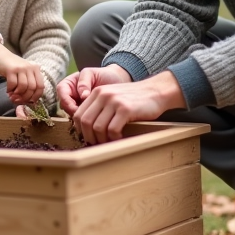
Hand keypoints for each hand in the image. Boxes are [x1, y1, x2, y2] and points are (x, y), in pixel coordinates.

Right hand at [0, 42, 44, 104]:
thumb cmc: (12, 67)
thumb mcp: (24, 72)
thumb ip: (28, 83)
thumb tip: (31, 101)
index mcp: (35, 69)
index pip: (40, 86)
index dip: (36, 96)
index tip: (30, 102)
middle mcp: (30, 67)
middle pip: (32, 87)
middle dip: (25, 97)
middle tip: (18, 100)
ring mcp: (21, 68)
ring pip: (23, 86)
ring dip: (17, 94)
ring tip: (12, 96)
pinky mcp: (11, 69)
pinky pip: (13, 84)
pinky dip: (10, 90)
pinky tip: (8, 90)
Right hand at [57, 65, 132, 115]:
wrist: (117, 81)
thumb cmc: (103, 74)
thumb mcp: (91, 73)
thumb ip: (84, 82)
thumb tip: (82, 96)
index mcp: (68, 84)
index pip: (62, 94)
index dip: (67, 102)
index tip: (77, 108)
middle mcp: (71, 96)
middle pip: (65, 107)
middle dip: (74, 113)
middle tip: (86, 117)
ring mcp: (78, 105)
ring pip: (73, 115)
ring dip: (81, 119)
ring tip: (93, 119)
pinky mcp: (86, 113)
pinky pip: (82, 120)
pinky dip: (88, 121)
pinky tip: (95, 121)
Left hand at [70, 70, 185, 143]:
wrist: (156, 91)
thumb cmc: (135, 98)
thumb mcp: (113, 97)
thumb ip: (100, 107)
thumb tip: (87, 129)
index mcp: (97, 92)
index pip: (78, 114)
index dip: (81, 130)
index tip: (88, 137)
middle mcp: (103, 94)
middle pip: (85, 122)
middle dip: (89, 137)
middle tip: (98, 143)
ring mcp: (114, 101)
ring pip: (97, 127)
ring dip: (102, 139)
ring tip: (109, 142)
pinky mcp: (126, 109)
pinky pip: (112, 130)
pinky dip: (114, 138)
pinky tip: (120, 137)